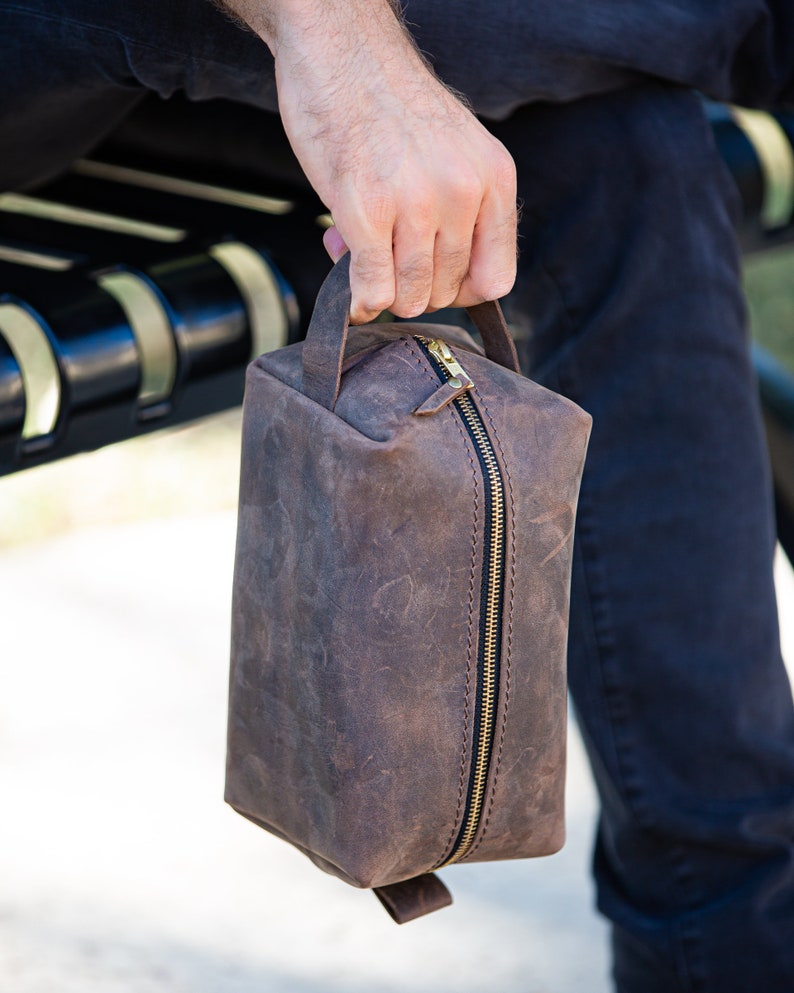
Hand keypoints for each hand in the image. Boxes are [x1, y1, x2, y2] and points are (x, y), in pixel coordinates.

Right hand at [224, 0, 517, 322]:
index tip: (436, 281)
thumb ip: (462, 209)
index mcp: (493, 179)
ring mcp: (415, 204)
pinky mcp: (366, 211)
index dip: (463, 294)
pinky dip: (358, 300)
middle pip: (447, 292)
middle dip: (413, 288)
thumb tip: (436, 277)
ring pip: (409, 297)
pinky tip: (350, 284)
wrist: (342, 47)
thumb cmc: (391, 100)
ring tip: (363, 257)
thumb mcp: (456, 149)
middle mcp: (461, 192)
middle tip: (385, 257)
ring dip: (383, 293)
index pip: (496, 278)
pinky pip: (372, 290)